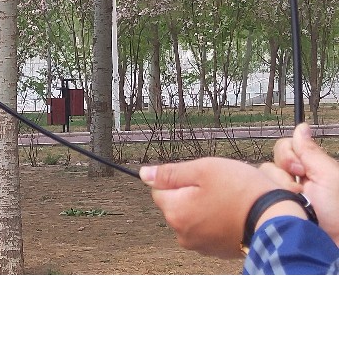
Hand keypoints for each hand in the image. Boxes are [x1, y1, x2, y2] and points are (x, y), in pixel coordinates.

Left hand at [140, 157, 303, 258]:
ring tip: (227, 199)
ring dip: (204, 206)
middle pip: (175, 204)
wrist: (276, 219)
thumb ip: (170, 173)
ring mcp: (200, 245)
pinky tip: (232, 212)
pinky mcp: (217, 250)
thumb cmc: (241, 191)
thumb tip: (144, 174)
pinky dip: (216, 220)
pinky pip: (207, 228)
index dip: (178, 179)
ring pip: (192, 216)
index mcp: (175, 212)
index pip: (159, 189)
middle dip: (190, 193)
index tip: (197, 177)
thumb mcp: (203, 169)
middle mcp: (183, 234)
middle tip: (216, 186)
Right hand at [273, 122, 338, 244]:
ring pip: (261, 178)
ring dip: (278, 192)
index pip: (286, 148)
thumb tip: (302, 127)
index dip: (290, 156)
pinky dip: (266, 202)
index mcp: (308, 173)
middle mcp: (291, 184)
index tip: (301, 170)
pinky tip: (278, 212)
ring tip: (294, 208)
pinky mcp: (265, 211)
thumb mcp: (329, 178)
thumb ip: (311, 152)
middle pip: (272, 162)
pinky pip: (252, 194)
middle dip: (284, 177)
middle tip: (300, 191)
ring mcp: (277, 198)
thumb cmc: (337, 219)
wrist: (325, 251)